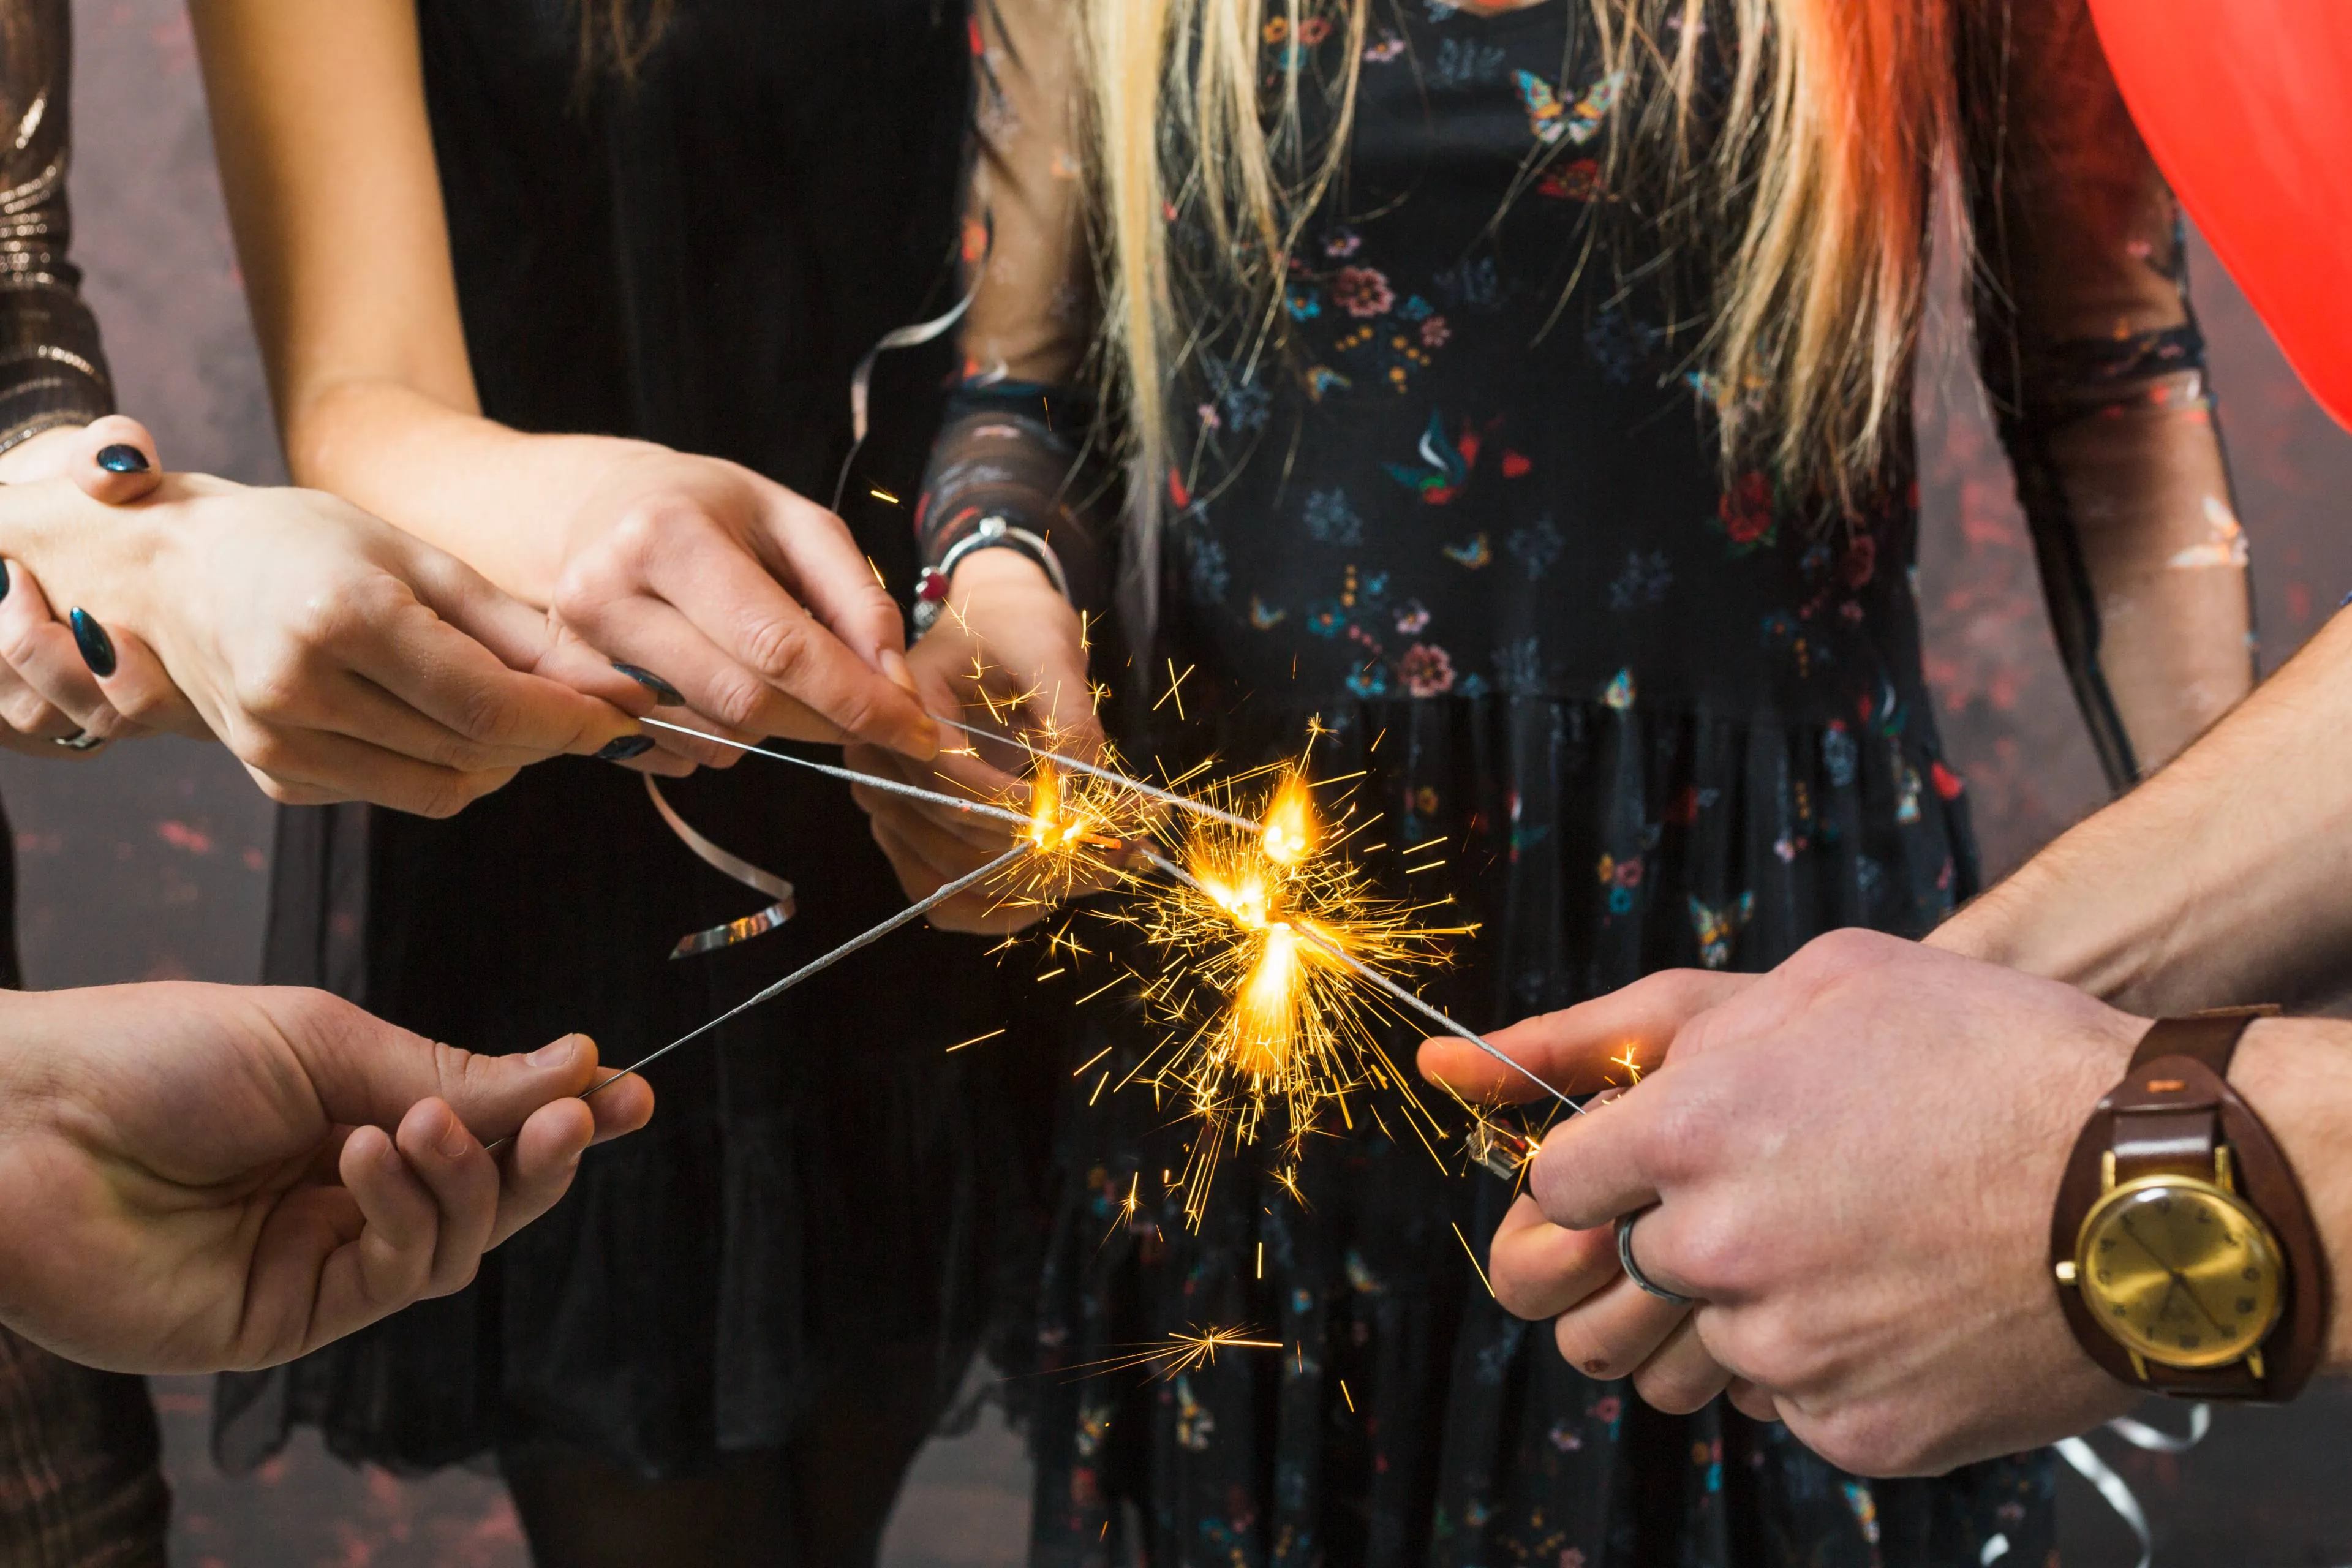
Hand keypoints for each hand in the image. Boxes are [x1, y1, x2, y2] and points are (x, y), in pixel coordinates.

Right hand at [0, 462, 654, 814]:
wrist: (170, 575)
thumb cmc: (303, 545)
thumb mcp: (415, 559)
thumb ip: (516, 629)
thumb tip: (615, 686)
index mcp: (340, 620)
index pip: (489, 704)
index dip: (573, 721)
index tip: (630, 718)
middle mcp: (299, 693)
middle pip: (475, 750)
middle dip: (551, 737)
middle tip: (591, 709)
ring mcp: (281, 746)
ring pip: (446, 787)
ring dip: (503, 757)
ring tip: (514, 706)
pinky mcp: (278, 780)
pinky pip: (399, 792)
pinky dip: (443, 764)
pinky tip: (433, 716)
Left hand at [0, 981, 652, 1373]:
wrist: (21, 1124)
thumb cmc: (154, 1055)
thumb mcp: (327, 1040)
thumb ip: (452, 1075)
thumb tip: (578, 1064)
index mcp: (351, 1113)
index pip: (482, 1126)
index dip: (558, 1114)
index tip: (628, 1089)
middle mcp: (344, 1193)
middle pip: (487, 1195)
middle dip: (542, 1155)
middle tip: (584, 1115)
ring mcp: (318, 1261)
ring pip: (456, 1245)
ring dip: (467, 1182)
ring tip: (418, 1126)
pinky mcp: (287, 1322)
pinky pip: (396, 1280)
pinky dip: (409, 1214)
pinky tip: (373, 1155)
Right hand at [545, 442, 935, 768]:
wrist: (597, 510)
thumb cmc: (711, 510)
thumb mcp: (795, 522)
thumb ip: (857, 599)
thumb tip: (896, 685)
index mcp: (668, 537)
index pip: (778, 648)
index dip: (858, 701)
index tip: (919, 733)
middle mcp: (606, 595)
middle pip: (744, 704)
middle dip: (826, 723)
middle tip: (871, 716)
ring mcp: (577, 651)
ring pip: (713, 736)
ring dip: (774, 728)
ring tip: (778, 674)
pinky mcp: (572, 694)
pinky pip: (675, 752)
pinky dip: (723, 736)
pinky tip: (722, 683)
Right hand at [845, 549, 1103, 931]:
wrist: (995, 625)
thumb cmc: (1016, 626)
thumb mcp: (1049, 650)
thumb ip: (1067, 717)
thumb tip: (1079, 790)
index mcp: (902, 705)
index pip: (949, 779)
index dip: (1018, 810)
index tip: (1087, 821)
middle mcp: (881, 762)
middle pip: (952, 837)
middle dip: (1043, 854)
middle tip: (1126, 851)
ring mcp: (893, 807)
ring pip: (950, 881)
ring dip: (1032, 889)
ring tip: (1111, 869)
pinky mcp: (915, 838)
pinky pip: (945, 898)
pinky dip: (1003, 906)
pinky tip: (1059, 894)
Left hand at [1424, 932, 2144, 1475]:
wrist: (2158, 1183)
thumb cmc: (1992, 1055)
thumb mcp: (1818, 982)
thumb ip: (1631, 1025)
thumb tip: (1457, 1064)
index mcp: (1693, 1129)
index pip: (1555, 1185)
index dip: (1594, 1175)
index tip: (1636, 1170)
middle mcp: (1719, 1249)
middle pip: (1589, 1296)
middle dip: (1624, 1264)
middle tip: (1711, 1227)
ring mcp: (1786, 1351)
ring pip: (1685, 1359)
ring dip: (1725, 1315)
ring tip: (1821, 1256)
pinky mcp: (1852, 1429)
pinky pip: (1782, 1409)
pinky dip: (1820, 1367)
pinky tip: (1889, 1304)